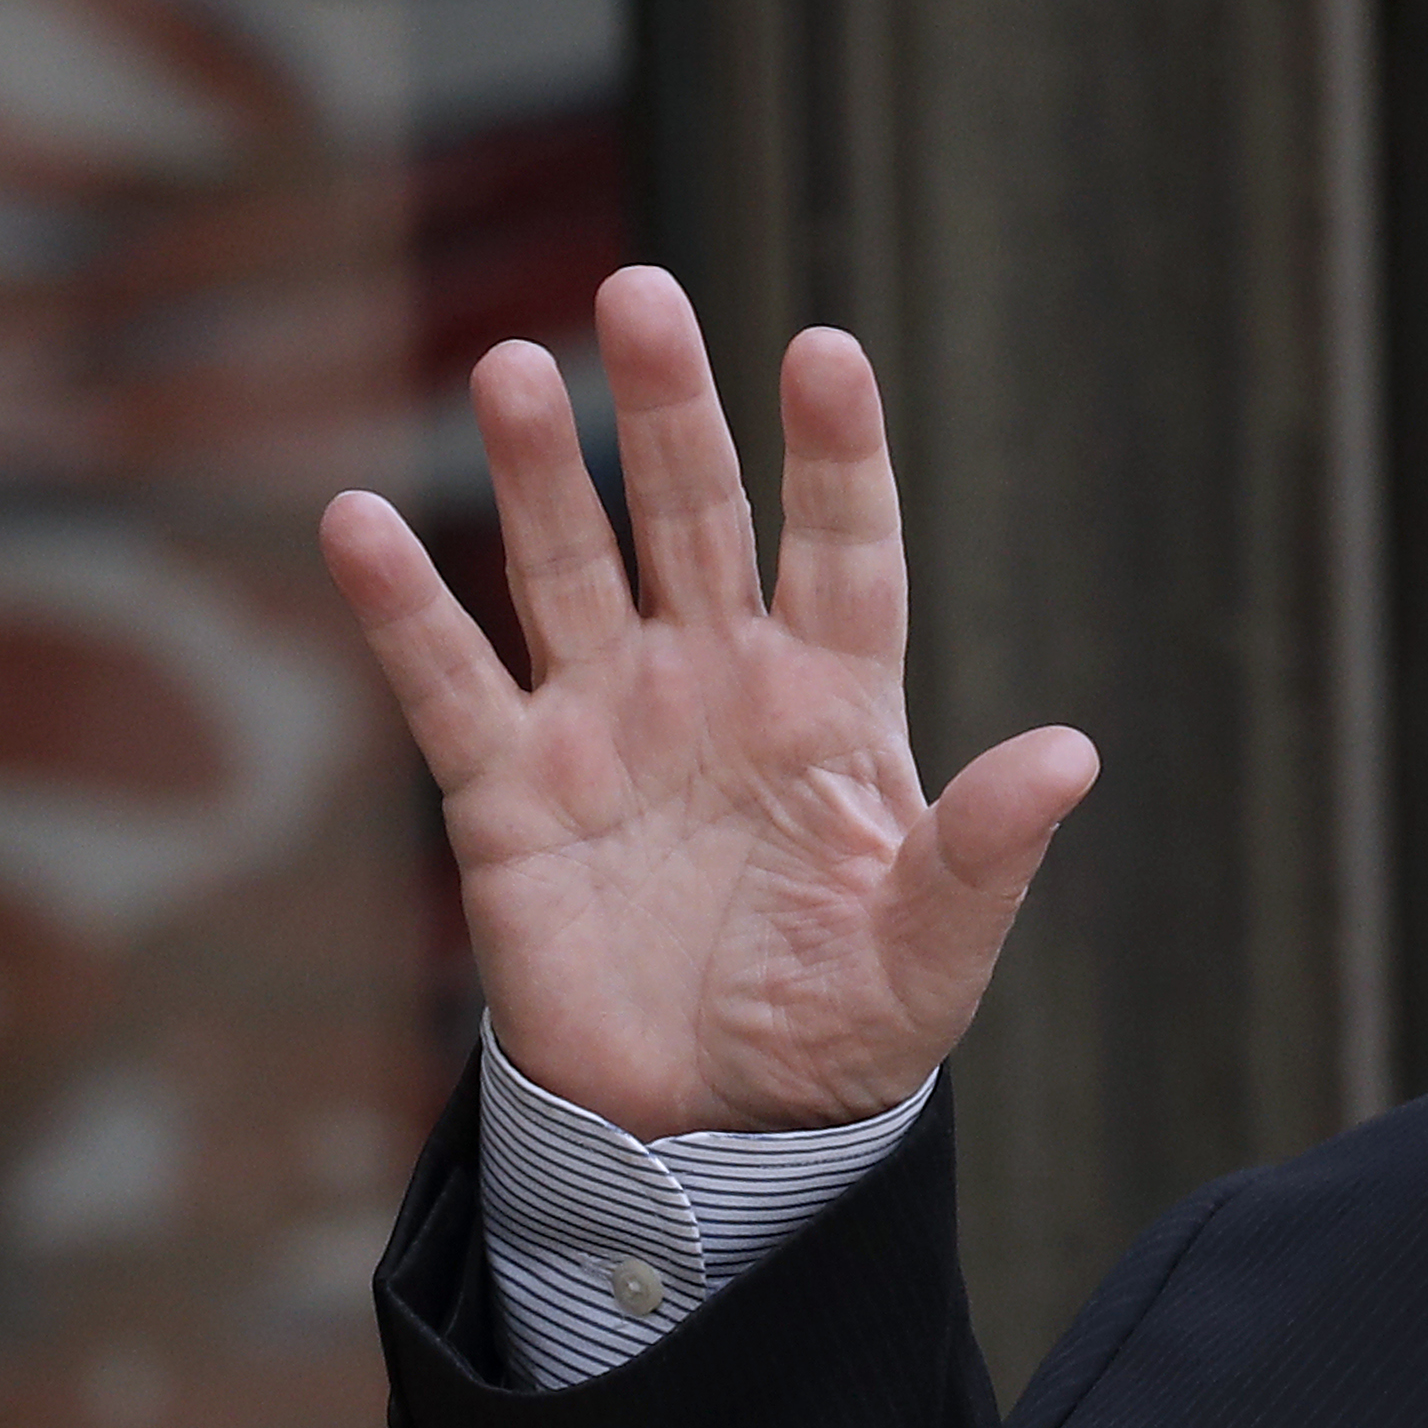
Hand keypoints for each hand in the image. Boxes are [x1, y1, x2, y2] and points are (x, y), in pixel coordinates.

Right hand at [319, 267, 1099, 1135]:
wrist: (711, 1134)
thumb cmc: (839, 1033)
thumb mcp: (931, 954)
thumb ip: (983, 853)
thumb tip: (1071, 755)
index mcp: (833, 701)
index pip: (842, 547)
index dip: (834, 452)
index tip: (824, 350)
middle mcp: (717, 683)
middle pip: (693, 517)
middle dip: (668, 409)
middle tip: (642, 292)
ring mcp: (607, 725)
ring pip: (569, 566)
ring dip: (542, 472)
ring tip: (514, 368)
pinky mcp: (510, 794)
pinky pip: (449, 684)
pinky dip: (403, 607)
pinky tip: (356, 520)